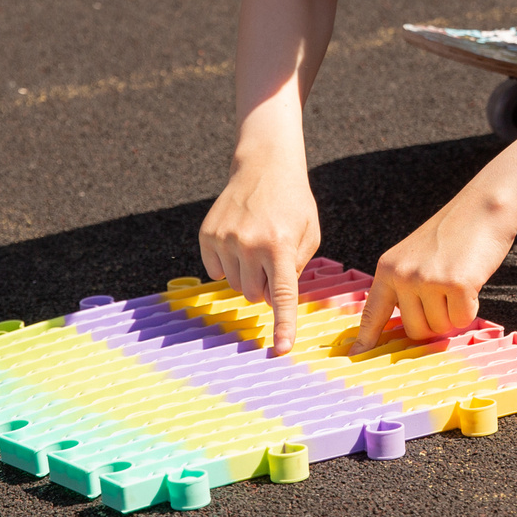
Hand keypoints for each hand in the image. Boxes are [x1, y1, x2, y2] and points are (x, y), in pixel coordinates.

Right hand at [198, 156, 322, 355]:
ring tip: (256, 247)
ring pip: (233, 285)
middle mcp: (250, 244)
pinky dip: (227, 265)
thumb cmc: (293, 203)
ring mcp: (225, 239)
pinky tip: (238, 243)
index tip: (281, 350)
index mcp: (280, 245)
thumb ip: (296, 269)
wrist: (264, 166)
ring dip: (246, 275)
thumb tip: (273, 300)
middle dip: (264, 286)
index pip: (282, 295)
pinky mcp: (207, 235)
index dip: (283, 325)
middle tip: (272, 260)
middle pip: (254, 295)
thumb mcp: (309, 234)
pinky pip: (214, 271)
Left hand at [353, 194, 516, 350]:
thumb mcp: (416, 256)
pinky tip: (472, 282)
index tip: (356, 355)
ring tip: (459, 282)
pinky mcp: (456, 284)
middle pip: (414, 330)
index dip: (365, 337)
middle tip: (447, 297)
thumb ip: (406, 286)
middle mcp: (403, 275)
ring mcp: (428, 280)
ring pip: (440, 327)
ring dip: (454, 314)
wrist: (482, 208)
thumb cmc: (453, 234)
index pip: (372, 311)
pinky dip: (472, 307)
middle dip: (434, 323)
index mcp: (388, 268)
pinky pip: (462, 319)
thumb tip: (408, 328)